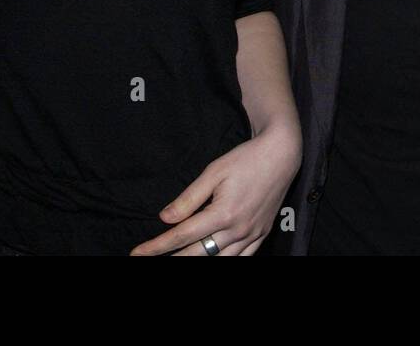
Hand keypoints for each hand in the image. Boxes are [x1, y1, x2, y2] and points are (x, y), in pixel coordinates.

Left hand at [130, 121, 300, 255]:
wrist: (282, 155)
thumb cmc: (245, 159)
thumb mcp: (213, 172)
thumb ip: (188, 198)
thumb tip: (166, 219)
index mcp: (223, 214)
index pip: (182, 236)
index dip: (156, 247)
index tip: (137, 253)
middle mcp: (238, 230)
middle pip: (197, 255)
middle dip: (172, 260)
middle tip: (150, 261)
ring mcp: (252, 235)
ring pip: (220, 262)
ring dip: (197, 264)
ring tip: (179, 261)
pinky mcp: (262, 234)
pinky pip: (243, 259)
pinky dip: (225, 263)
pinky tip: (213, 260)